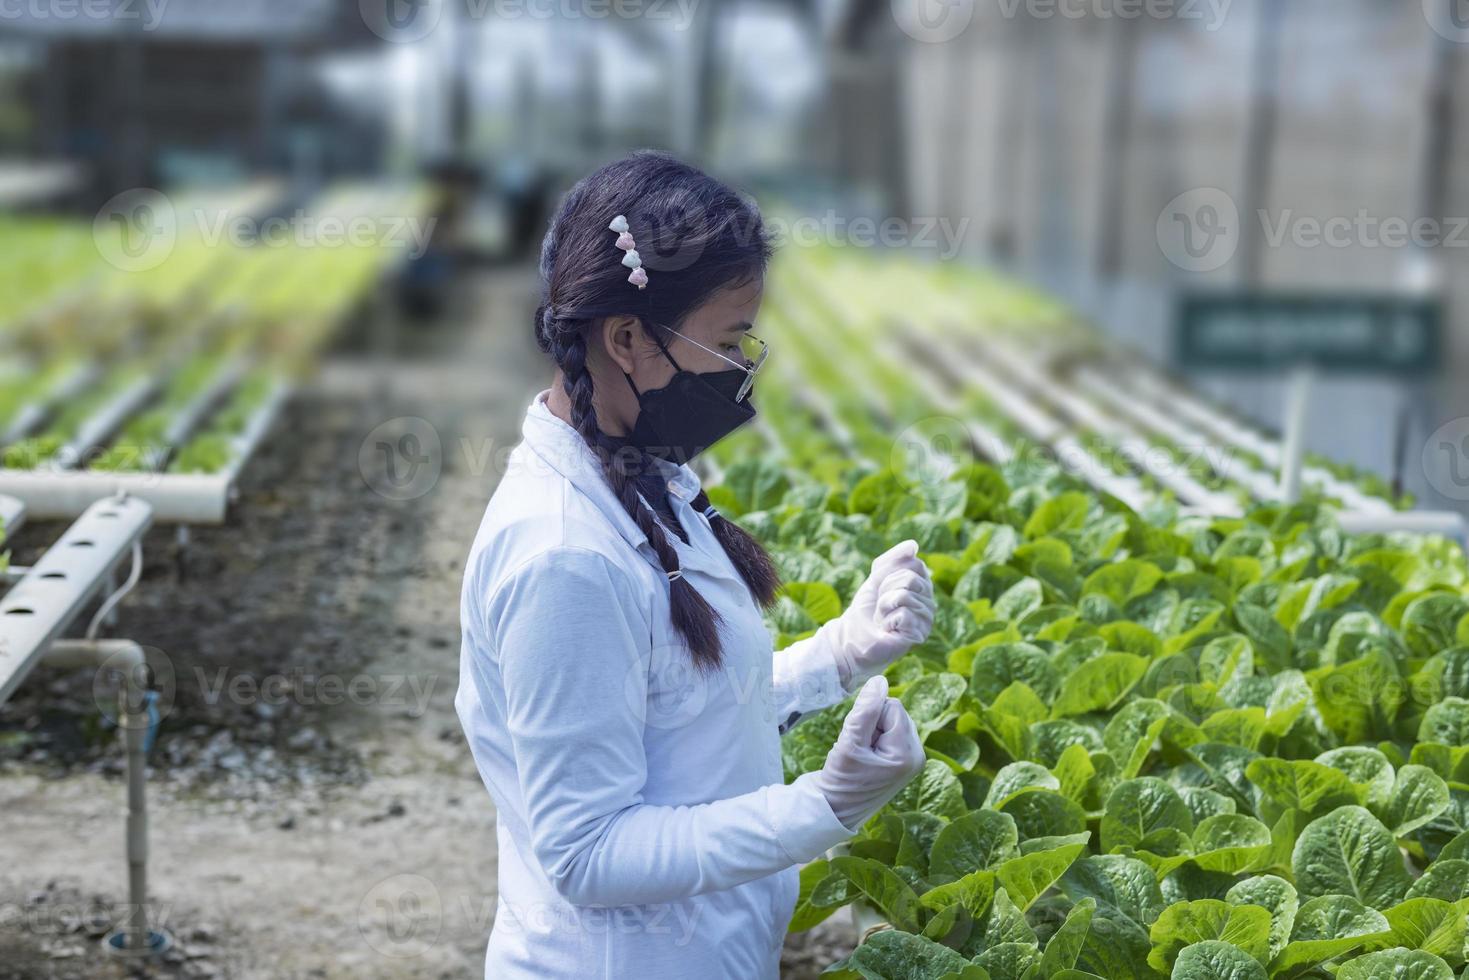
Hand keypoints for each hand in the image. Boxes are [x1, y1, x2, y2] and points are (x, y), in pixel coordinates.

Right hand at [814, 676, 925, 831]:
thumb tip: (880, 681)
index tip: (858, 742)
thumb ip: (866, 710)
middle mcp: (918, 755)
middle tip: (859, 749)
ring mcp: (913, 759)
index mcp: (908, 753)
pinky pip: (892, 732)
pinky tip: (867, 757)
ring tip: (862, 754)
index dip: (870, 716)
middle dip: (874, 722)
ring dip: (874, 730)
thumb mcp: (850, 742)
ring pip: (892, 720)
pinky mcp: (906, 761)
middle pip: (896, 712)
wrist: (836, 809)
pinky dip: (876, 738)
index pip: (892, 706)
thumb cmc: (842, 779)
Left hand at [821, 540, 934, 689]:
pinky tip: (887, 629)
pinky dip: (887, 619)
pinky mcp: (918, 635)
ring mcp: (926, 619)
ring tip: (883, 617)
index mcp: (923, 586)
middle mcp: (930, 602)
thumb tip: (913, 545)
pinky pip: (904, 614)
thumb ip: (894, 558)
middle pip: (910, 579)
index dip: (889, 573)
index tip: (881, 587)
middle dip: (886, 589)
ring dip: (884, 606)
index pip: (914, 564)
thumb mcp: (878, 575)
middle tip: (881, 605)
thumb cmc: (867, 607)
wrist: (852, 636)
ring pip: (905, 595)